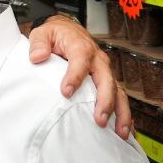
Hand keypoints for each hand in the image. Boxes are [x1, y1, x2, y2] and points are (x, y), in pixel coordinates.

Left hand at [28, 14, 131, 138]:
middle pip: (106, 80)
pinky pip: (118, 96)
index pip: (80, 61)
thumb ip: (38, 44)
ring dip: (120, 112)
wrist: (67, 30)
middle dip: (105, 101)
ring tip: (120, 132)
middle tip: (100, 120)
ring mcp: (104, 71)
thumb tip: (37, 57)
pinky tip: (125, 130)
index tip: (66, 92)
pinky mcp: (106, 79)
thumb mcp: (42, 33)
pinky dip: (123, 113)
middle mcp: (98, 60)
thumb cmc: (55, 34)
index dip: (75, 77)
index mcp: (81, 47)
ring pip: (117, 91)